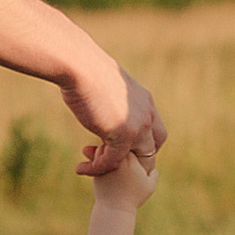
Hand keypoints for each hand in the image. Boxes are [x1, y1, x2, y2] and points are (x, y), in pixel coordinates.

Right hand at [66, 58, 166, 172]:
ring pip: (138, 158)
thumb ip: (110, 102)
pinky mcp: (123, 134)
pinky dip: (98, 168)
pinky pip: (113, 161)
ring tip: (94, 167)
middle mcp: (147, 113)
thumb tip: (99, 104)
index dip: (139, 142)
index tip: (116, 147)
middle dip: (137, 159)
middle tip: (114, 163)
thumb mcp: (106, 88)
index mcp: (144, 100)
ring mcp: (138, 125)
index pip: (154, 128)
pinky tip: (81, 168)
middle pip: (154, 146)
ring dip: (119, 167)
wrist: (80, 66)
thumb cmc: (85, 71)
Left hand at [91, 145, 160, 210]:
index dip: (129, 140)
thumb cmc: (135, 197)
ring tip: (107, 152)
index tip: (129, 143)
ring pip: (101, 147)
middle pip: (114, 140)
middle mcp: (118, 158)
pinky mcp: (95, 168)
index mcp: (132, 158)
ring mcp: (106, 163)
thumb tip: (151, 162)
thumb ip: (153, 171)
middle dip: (114, 140)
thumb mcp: (150, 184)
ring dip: (103, 148)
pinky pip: (93, 156)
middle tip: (115, 142)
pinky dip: (95, 156)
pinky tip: (99, 161)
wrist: (115, 209)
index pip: (129, 139)